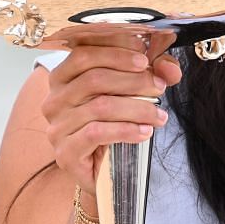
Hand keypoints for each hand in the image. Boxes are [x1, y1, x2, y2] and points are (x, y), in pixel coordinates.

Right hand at [41, 32, 181, 191]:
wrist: (100, 171)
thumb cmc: (111, 126)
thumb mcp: (129, 94)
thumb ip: (150, 75)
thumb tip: (170, 68)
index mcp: (62, 79)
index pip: (83, 55)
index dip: (115, 52)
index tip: (144, 57)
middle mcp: (54, 100)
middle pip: (94, 79)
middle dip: (133, 81)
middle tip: (159, 87)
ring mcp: (57, 127)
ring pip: (100, 106)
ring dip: (137, 109)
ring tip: (159, 115)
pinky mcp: (66, 152)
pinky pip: (97, 133)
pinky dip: (126, 130)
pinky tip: (144, 132)